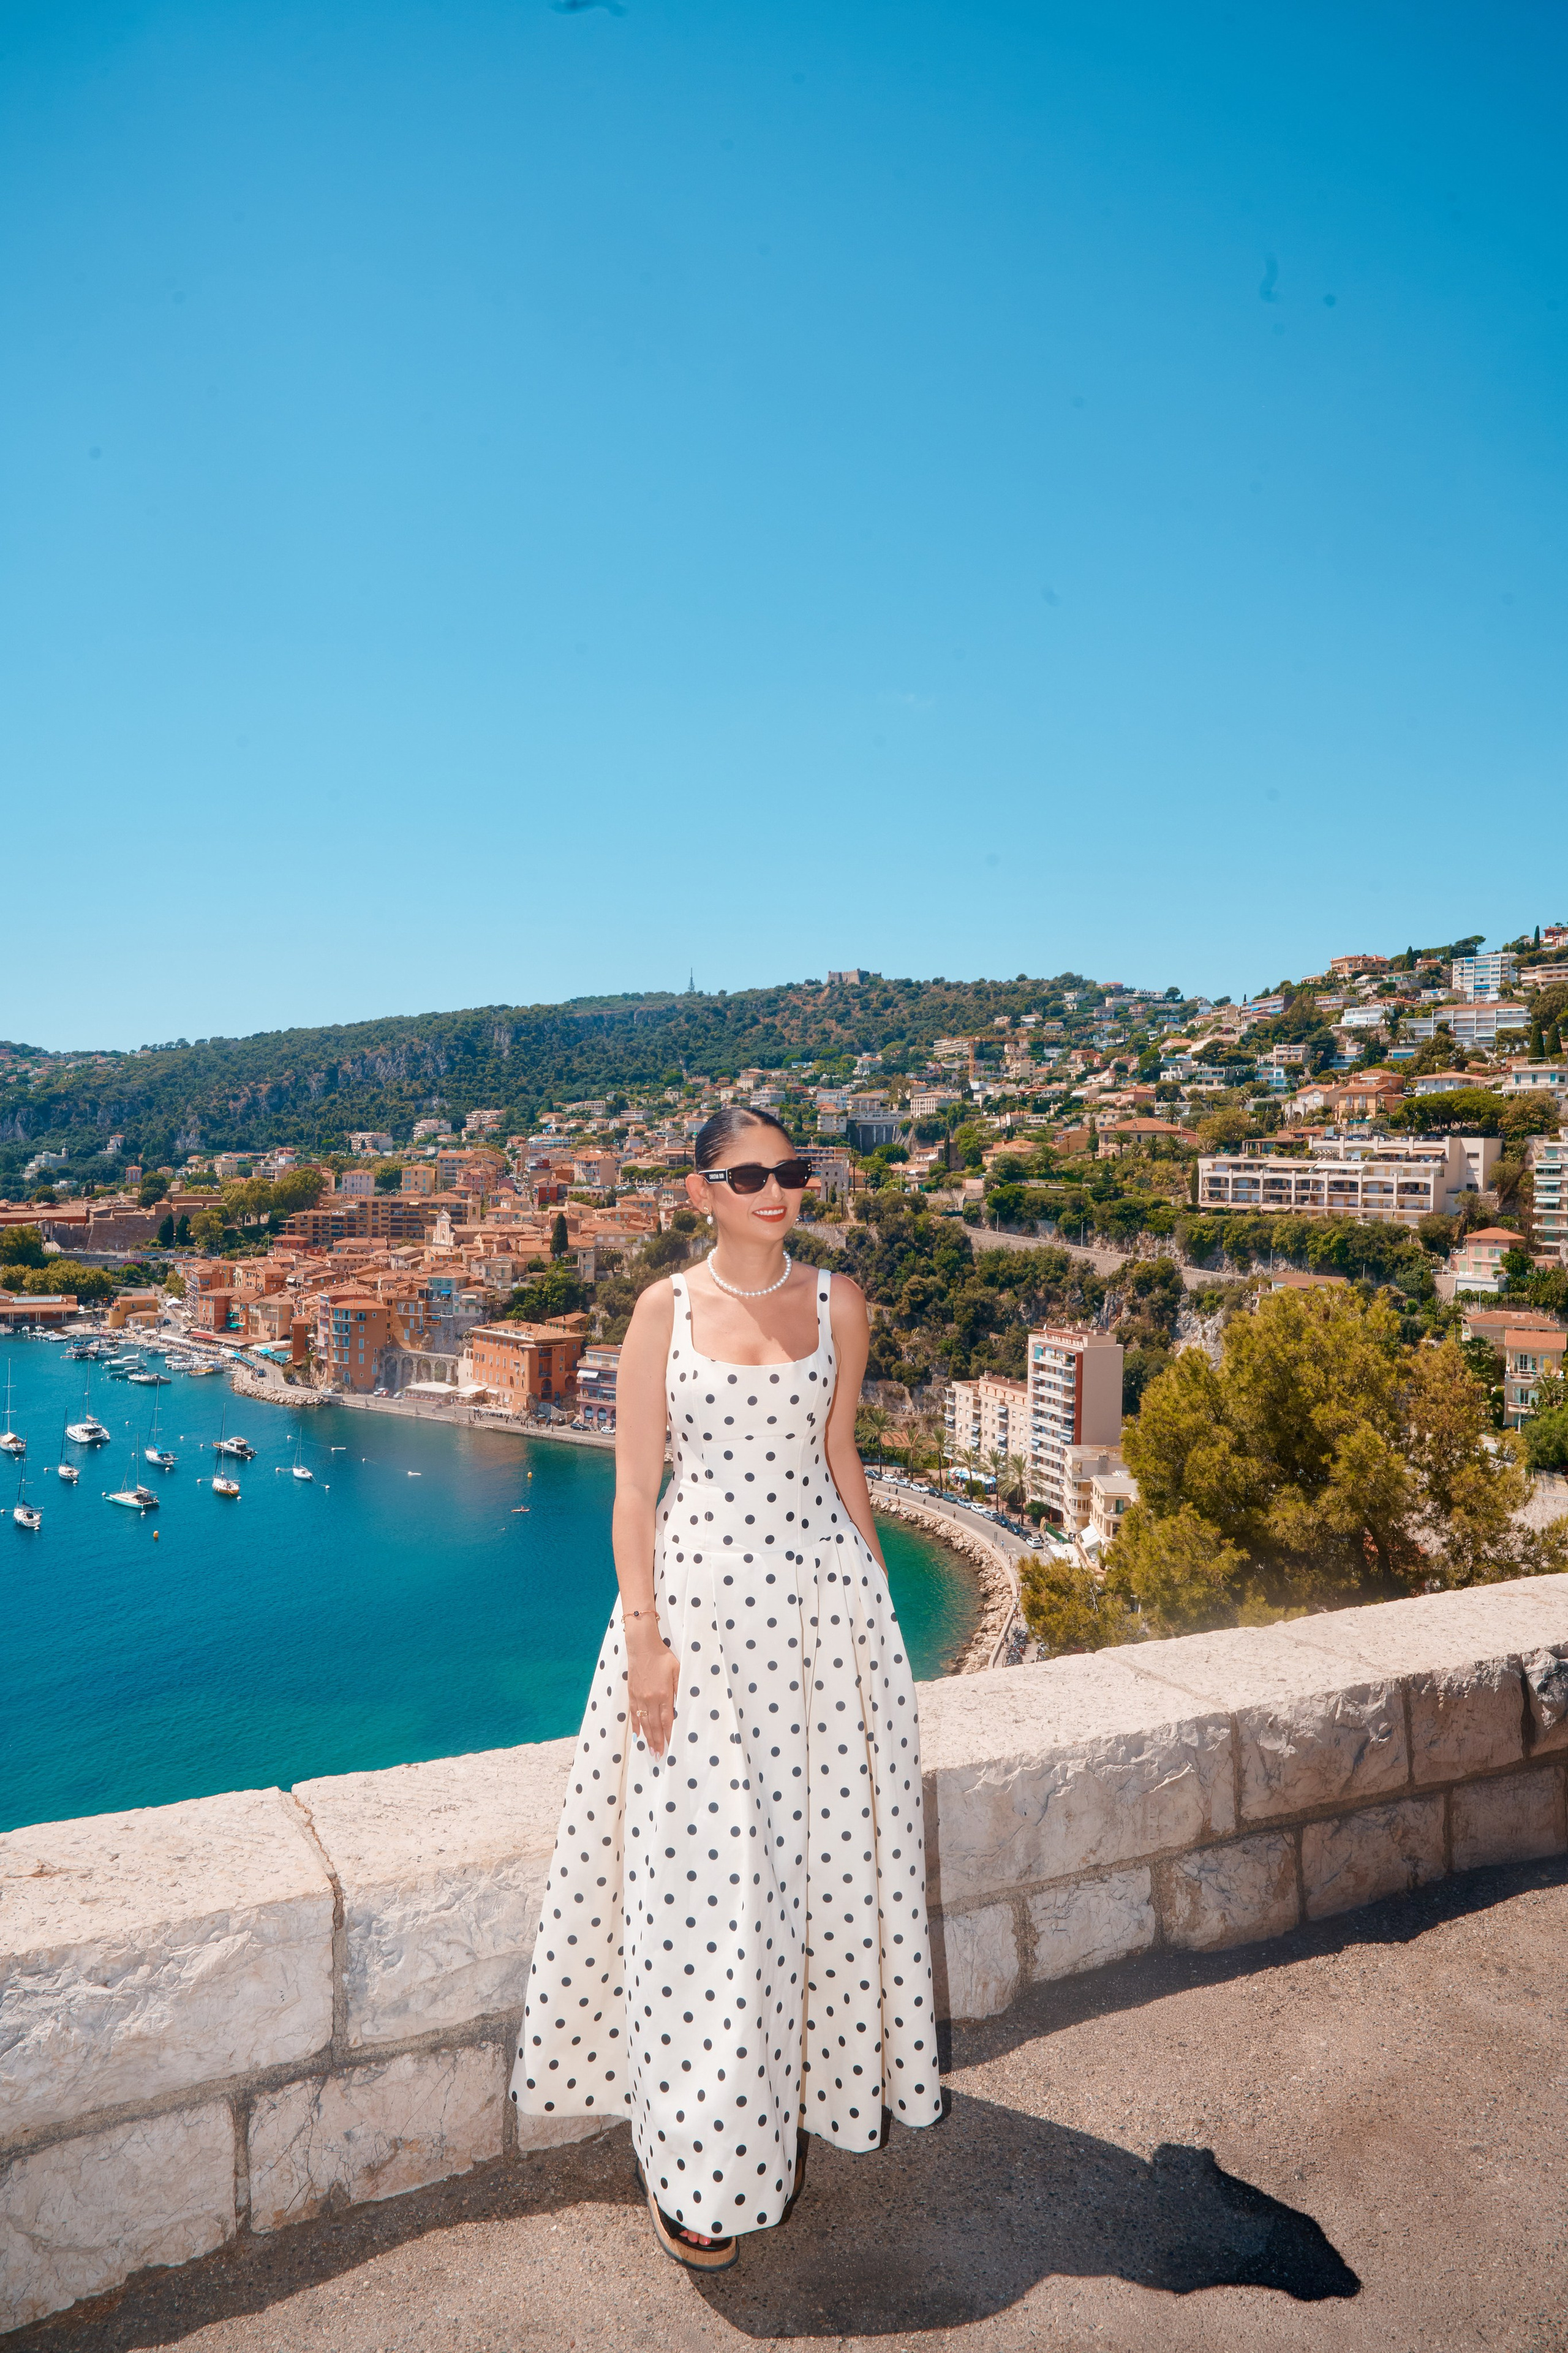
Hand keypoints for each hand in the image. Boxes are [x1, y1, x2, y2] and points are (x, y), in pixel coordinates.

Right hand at [626, 1628, 678, 1758]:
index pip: (667, 1720)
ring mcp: (639, 1697)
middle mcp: (650, 1698)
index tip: (670, 1746)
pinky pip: (634, 1713)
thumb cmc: (662, 1656)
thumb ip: (680, 1689)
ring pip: (643, 1722)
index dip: (668, 1734)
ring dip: (647, 1737)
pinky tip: (637, 1734)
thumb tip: (680, 1707)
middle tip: (659, 1755)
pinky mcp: (631, 1693)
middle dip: (657, 1741)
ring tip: (650, 1749)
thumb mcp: (677, 1670)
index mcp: (663, 1694)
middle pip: (654, 1725)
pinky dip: (636, 1725)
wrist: (642, 1646)